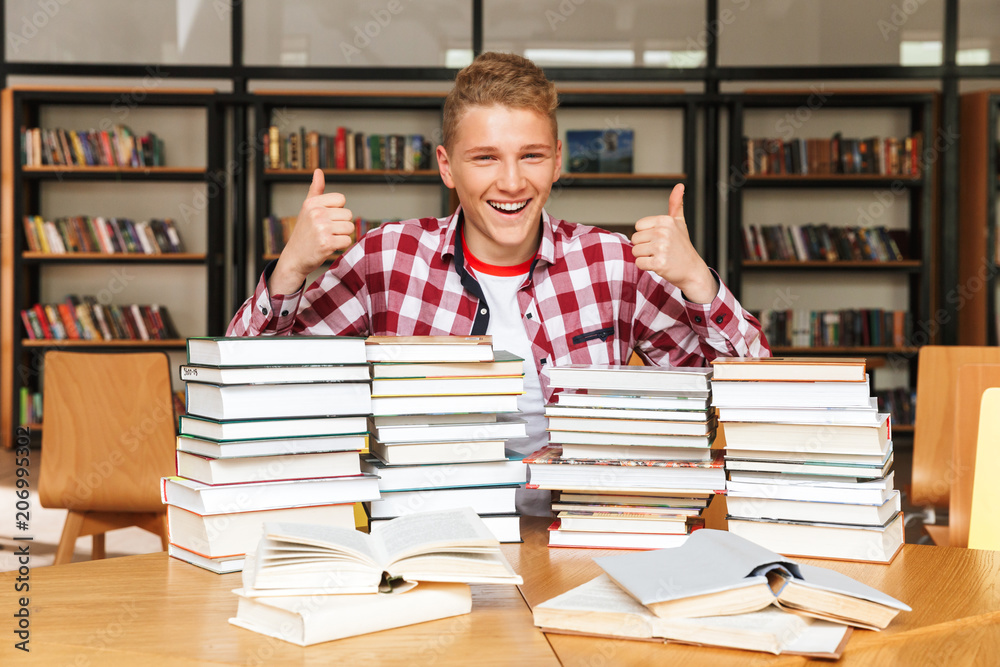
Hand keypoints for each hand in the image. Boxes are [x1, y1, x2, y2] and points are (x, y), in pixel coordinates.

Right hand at [269, 169, 354, 294]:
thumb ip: (315, 190)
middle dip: (341, 224)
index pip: (341, 199)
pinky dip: (341, 246)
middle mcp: (316, 214)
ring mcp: (321, 229)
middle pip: (348, 215)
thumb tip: (318, 171)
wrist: (294, 258)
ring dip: (342, 235)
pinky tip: (329, 247)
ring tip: (328, 238)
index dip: (338, 210)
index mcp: (312, 203)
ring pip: (350, 228)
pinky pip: (347, 241)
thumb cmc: (304, 232)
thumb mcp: (307, 209)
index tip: (326, 218)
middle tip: (327, 231)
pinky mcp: (327, 243)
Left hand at [631, 183, 716, 303]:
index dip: (645, 235)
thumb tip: (679, 185)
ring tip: (659, 256)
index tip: (658, 239)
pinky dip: (646, 267)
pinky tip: (658, 265)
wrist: (692, 270)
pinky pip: (639, 263)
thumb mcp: (679, 222)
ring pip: (635, 251)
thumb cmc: (682, 246)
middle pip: (635, 239)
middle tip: (659, 250)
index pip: (637, 226)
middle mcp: (663, 232)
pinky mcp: (659, 263)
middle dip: (644, 247)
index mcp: (665, 221)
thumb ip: (675, 204)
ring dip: (644, 257)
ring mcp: (661, 248)